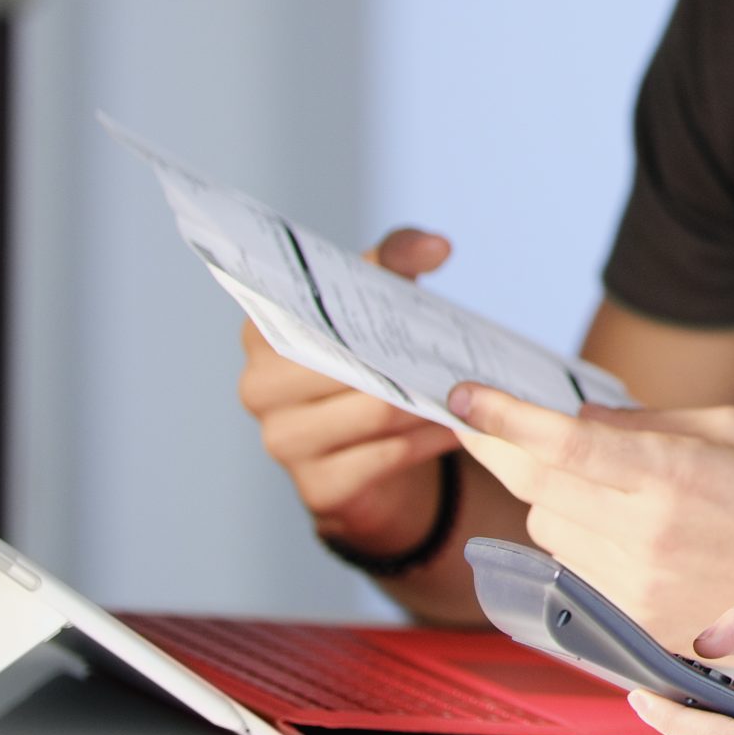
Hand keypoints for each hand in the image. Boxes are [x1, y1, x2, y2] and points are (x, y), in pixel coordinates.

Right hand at [240, 227, 456, 554]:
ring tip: (473, 388)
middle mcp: (260, 387)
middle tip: (464, 344)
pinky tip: (458, 427)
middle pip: (350, 361)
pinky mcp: (317, 488)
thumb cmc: (366, 374)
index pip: (318, 296)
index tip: (435, 257)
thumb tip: (435, 246)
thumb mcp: (374, 313)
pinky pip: (387, 457)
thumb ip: (395, 263)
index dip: (376, 274)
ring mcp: (283, 441)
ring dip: (431, 400)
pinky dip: (429, 440)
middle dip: (412, 354)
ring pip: (375, 411)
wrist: (364, 467)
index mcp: (264, 334)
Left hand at [445, 385, 733, 657]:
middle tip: (507, 431)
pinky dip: (582, 544)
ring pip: (547, 532)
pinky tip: (625, 532)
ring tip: (608, 491)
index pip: (563, 444)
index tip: (463, 396)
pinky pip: (575, 571)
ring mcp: (637, 586)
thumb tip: (574, 423)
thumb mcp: (726, 431)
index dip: (504, 418)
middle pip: (537, 490)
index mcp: (671, 475)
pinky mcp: (637, 622)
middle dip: (517, 455)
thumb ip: (642, 425)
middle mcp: (646, 534)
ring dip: (555, 503)